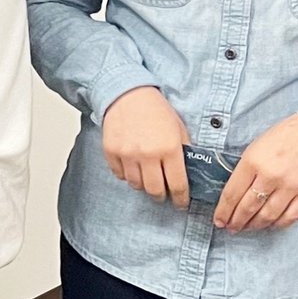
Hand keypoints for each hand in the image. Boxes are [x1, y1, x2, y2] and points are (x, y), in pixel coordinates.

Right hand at [103, 85, 191, 207]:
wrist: (128, 95)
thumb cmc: (155, 110)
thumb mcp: (178, 129)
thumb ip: (183, 152)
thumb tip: (186, 174)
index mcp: (170, 149)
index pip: (178, 185)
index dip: (181, 199)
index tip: (181, 203)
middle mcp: (148, 154)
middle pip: (155, 191)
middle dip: (161, 196)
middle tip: (163, 194)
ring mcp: (127, 154)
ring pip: (136, 185)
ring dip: (143, 185)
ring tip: (147, 177)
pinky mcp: (111, 152)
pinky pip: (120, 175)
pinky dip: (127, 175)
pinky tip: (132, 166)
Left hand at [214, 108, 297, 233]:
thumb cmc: (285, 136)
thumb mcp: (255, 147)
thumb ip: (245, 170)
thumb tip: (234, 195)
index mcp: (253, 162)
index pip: (232, 194)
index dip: (223, 211)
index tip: (219, 220)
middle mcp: (271, 176)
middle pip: (247, 208)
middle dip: (236, 222)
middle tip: (231, 228)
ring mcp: (291, 186)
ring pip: (267, 216)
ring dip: (254, 225)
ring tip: (247, 228)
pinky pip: (290, 217)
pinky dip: (277, 224)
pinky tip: (270, 224)